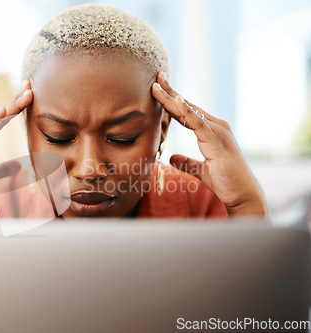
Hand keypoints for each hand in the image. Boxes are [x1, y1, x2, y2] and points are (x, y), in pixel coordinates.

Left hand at [152, 72, 268, 216]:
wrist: (243, 195)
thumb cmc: (225, 182)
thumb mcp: (200, 171)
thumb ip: (186, 162)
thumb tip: (171, 157)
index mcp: (211, 131)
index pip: (187, 112)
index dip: (172, 100)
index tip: (158, 87)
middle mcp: (216, 127)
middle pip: (188, 106)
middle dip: (170, 92)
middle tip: (156, 77)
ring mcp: (218, 132)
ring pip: (190, 112)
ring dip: (172, 98)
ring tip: (157, 85)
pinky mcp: (218, 141)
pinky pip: (199, 124)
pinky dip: (187, 111)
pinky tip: (177, 100)